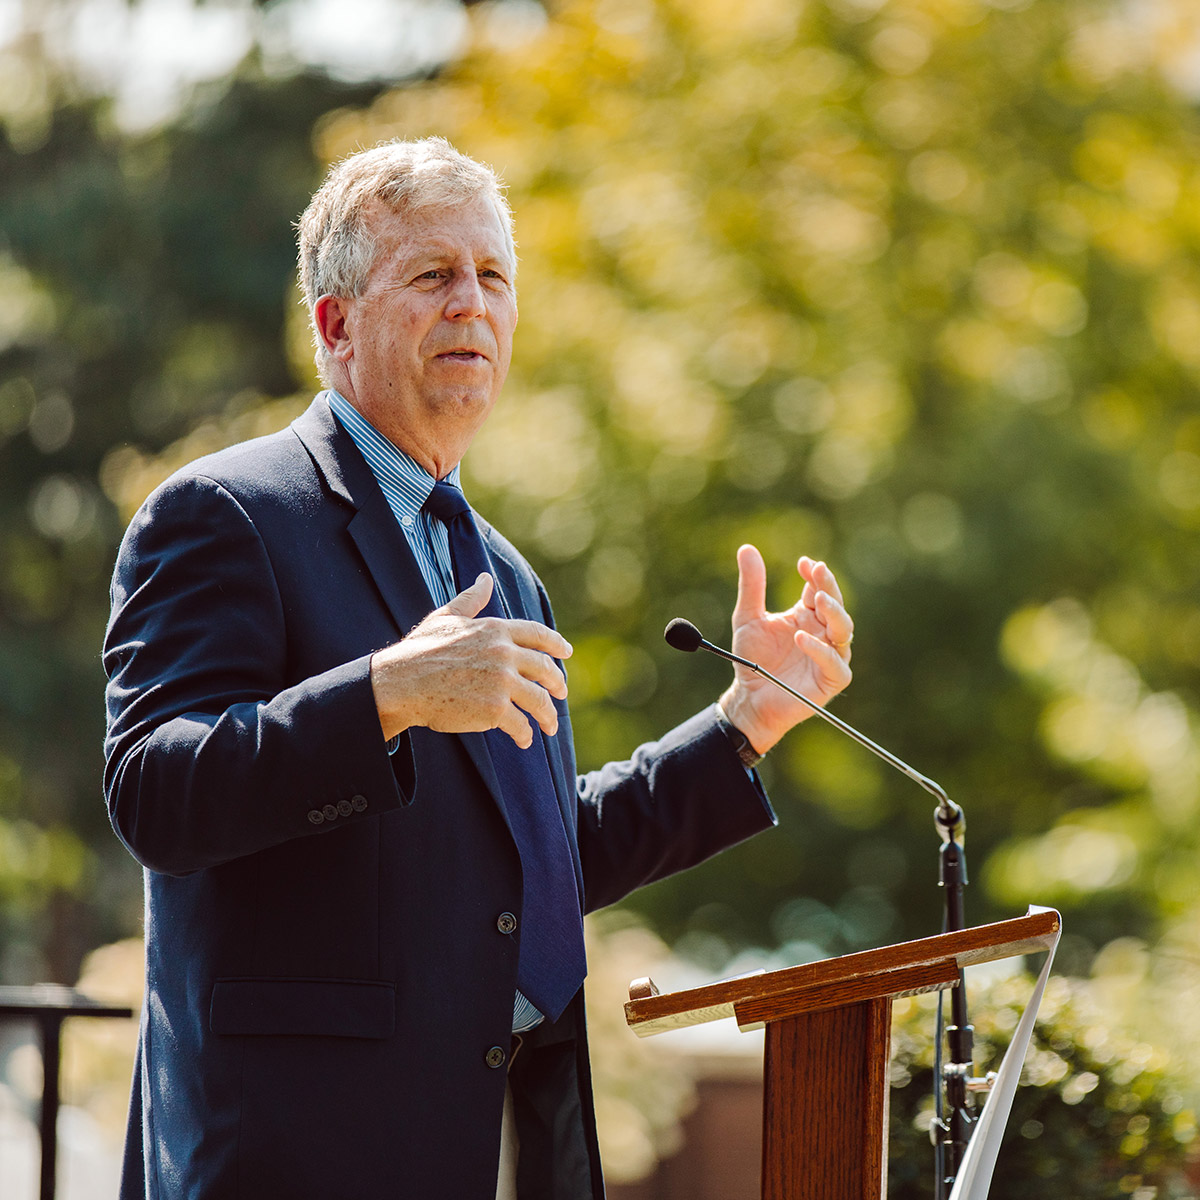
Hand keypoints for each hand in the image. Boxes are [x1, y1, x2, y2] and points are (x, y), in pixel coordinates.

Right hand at [370, 573, 572, 747]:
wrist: (402, 682)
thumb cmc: (420, 649)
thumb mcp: (447, 616)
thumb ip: (471, 599)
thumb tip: (485, 578)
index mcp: (496, 629)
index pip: (538, 634)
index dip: (556, 644)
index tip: (567, 653)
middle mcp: (504, 653)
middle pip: (545, 669)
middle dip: (557, 684)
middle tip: (561, 694)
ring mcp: (502, 682)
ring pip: (538, 700)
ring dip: (548, 715)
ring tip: (549, 726)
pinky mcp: (494, 709)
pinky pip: (520, 724)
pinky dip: (525, 734)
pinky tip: (524, 740)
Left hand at [718, 545, 852, 756]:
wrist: (749, 697)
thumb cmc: (752, 660)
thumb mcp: (747, 618)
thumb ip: (752, 587)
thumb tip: (747, 548)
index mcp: (807, 616)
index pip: (817, 590)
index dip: (815, 575)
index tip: (804, 563)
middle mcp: (823, 633)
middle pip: (835, 606)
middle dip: (828, 587)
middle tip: (817, 572)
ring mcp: (830, 655)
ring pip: (844, 630)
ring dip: (833, 612)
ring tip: (816, 599)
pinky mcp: (831, 680)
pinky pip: (834, 663)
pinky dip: (821, 650)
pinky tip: (802, 637)